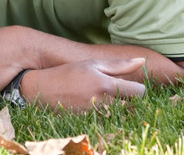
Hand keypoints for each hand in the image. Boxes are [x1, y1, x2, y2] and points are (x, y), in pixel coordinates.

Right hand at [20, 58, 145, 111]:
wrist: (42, 90)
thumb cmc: (68, 73)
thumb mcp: (91, 64)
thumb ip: (118, 65)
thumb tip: (142, 61)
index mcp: (105, 84)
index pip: (139, 92)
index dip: (138, 89)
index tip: (130, 86)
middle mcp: (102, 102)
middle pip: (132, 106)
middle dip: (129, 100)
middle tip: (117, 92)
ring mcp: (95, 115)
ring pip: (121, 114)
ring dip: (118, 108)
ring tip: (104, 98)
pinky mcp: (89, 123)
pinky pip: (107, 120)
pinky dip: (106, 114)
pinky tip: (94, 106)